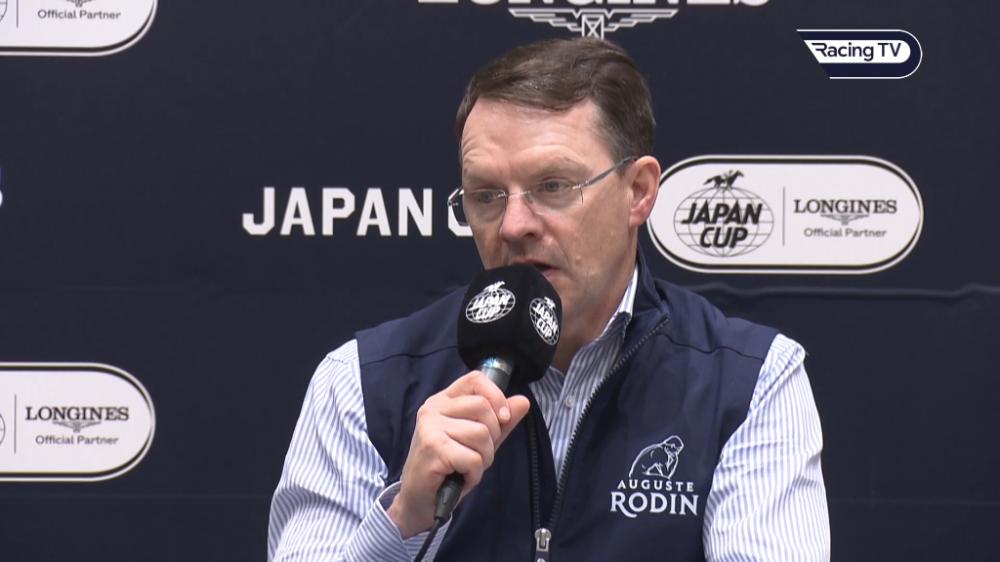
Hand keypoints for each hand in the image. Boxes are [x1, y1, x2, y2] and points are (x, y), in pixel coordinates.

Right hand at [387, 371, 530, 537]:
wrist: (419, 500)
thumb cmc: (448, 468)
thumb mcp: (478, 442)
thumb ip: (500, 422)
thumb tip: (523, 402)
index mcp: (443, 401)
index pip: (475, 379)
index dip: (496, 396)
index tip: (503, 417)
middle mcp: (433, 409)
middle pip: (483, 407)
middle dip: (492, 436)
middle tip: (477, 453)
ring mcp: (430, 428)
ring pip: (481, 433)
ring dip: (483, 458)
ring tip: (467, 467)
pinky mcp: (433, 449)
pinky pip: (473, 458)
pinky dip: (474, 474)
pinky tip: (462, 478)